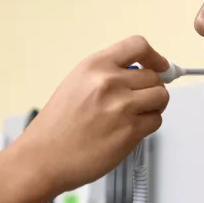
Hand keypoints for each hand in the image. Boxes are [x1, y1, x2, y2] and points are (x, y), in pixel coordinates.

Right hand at [16, 35, 170, 192]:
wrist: (43, 157)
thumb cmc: (56, 126)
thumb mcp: (76, 84)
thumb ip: (108, 75)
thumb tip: (142, 73)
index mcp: (94, 66)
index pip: (138, 46)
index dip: (155, 57)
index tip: (160, 66)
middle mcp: (109, 82)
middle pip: (154, 77)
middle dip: (150, 89)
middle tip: (138, 101)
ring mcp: (121, 107)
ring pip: (160, 98)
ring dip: (152, 108)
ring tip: (132, 117)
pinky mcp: (130, 131)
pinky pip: (156, 121)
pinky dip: (147, 126)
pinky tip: (126, 132)